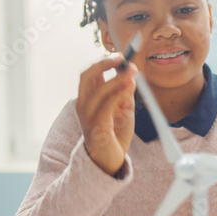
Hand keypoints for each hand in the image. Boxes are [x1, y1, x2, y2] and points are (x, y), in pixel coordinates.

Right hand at [75, 57, 137, 175]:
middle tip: (122, 58)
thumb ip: (124, 93)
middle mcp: (83, 104)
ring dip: (117, 78)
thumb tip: (130, 73)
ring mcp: (88, 116)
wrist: (108, 160)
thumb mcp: (123, 109)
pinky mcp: (97, 127)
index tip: (122, 55)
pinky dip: (119, 93)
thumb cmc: (114, 134)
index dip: (104, 61)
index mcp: (88, 98)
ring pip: (98, 90)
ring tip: (133, 71)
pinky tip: (130, 86)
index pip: (91, 74)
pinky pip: (107, 106)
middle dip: (104, 63)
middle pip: (87, 76)